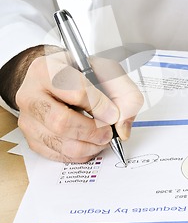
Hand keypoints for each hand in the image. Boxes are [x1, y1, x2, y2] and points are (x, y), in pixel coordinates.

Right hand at [16, 49, 143, 161]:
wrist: (57, 78)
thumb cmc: (79, 73)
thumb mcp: (107, 71)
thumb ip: (125, 95)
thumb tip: (122, 128)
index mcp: (47, 69)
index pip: (74, 90)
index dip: (98, 106)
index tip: (113, 113)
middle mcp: (31, 93)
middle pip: (60, 121)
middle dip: (91, 130)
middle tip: (108, 132)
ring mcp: (27, 118)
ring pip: (58, 141)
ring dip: (87, 145)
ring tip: (101, 139)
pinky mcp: (31, 137)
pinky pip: (55, 154)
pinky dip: (78, 154)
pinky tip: (89, 144)